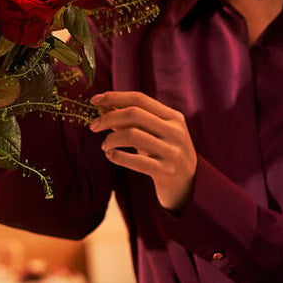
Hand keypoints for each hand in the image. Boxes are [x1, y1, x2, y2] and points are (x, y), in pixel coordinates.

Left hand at [89, 91, 196, 210]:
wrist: (190, 185)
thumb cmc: (165, 154)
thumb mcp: (154, 133)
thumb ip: (132, 120)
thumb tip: (103, 106)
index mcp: (173, 117)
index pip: (140, 99)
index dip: (115, 97)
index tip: (95, 100)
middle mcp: (175, 131)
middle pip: (134, 114)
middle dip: (108, 118)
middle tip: (93, 126)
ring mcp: (172, 152)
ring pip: (132, 135)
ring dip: (111, 139)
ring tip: (105, 145)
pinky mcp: (165, 171)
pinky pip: (135, 161)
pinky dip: (118, 156)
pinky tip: (111, 156)